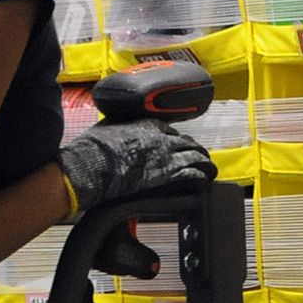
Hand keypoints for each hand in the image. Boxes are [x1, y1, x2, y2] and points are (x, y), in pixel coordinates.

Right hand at [58, 118, 214, 209]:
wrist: (92, 166)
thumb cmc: (94, 148)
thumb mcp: (109, 126)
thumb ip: (122, 125)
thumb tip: (119, 127)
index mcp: (148, 124)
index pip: (170, 130)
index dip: (175, 137)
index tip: (177, 142)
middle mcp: (161, 138)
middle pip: (186, 142)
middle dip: (194, 148)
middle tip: (199, 154)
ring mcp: (166, 156)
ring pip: (194, 155)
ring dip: (204, 161)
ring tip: (210, 167)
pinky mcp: (166, 175)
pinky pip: (191, 173)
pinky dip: (200, 176)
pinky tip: (205, 179)